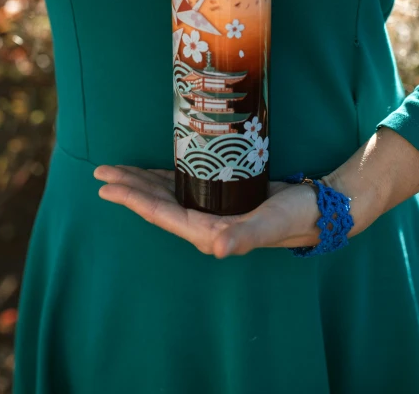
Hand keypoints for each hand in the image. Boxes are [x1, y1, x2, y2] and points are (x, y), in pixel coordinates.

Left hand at [93, 165, 329, 257]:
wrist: (317, 210)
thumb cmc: (295, 216)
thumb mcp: (270, 223)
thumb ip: (244, 236)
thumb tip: (217, 248)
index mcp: (208, 232)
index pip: (162, 214)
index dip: (133, 199)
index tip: (108, 186)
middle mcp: (204, 224)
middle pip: (157, 204)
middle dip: (129, 188)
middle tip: (101, 172)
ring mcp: (211, 211)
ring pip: (166, 195)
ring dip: (141, 182)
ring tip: (117, 170)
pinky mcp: (221, 198)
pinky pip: (184, 186)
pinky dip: (165, 177)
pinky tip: (154, 170)